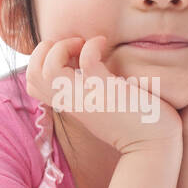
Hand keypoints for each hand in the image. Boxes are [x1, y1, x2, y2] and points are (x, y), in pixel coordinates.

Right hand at [26, 34, 182, 153]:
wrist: (154, 144)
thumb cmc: (134, 120)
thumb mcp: (101, 102)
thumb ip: (88, 87)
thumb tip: (84, 62)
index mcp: (68, 103)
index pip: (32, 81)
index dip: (41, 59)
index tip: (68, 52)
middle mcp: (72, 101)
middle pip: (32, 73)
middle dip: (45, 49)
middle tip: (72, 45)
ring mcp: (87, 97)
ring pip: (48, 68)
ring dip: (63, 46)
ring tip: (83, 43)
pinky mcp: (107, 92)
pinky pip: (87, 60)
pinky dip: (92, 45)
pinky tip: (104, 43)